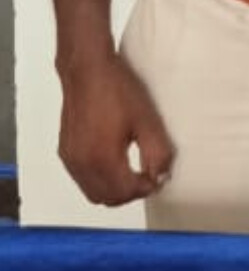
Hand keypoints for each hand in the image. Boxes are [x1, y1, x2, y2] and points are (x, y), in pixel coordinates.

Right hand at [57, 53, 172, 205]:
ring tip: (134, 171)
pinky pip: (82, 179)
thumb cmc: (119, 92)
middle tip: (148, 176)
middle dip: (130, 193)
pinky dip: (100, 180)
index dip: (146, 189)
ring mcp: (70, 159)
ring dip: (114, 189)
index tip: (159, 177)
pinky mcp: (65, 152)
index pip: (125, 193)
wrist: (88, 71)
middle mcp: (81, 164)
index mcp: (102, 159)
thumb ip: (158, 154)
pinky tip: (116, 162)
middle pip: (107, 199)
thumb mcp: (148, 122)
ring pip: (93, 192)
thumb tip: (161, 177)